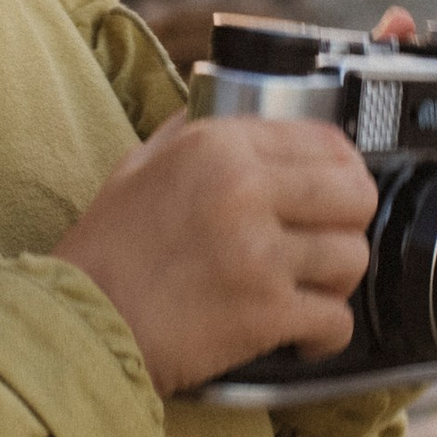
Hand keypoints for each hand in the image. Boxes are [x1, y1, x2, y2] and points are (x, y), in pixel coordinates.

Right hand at [54, 109, 378, 396]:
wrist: (80, 324)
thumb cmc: (106, 250)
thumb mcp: (140, 164)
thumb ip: (193, 128)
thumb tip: (229, 99)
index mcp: (219, 146)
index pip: (328, 142)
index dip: (343, 171)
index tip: (334, 195)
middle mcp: (245, 190)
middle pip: (357, 194)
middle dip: (348, 223)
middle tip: (326, 243)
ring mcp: (258, 254)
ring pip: (353, 257)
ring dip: (337, 280)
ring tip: (308, 291)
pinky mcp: (265, 313)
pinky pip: (337, 320)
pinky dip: (324, 335)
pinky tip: (302, 336)